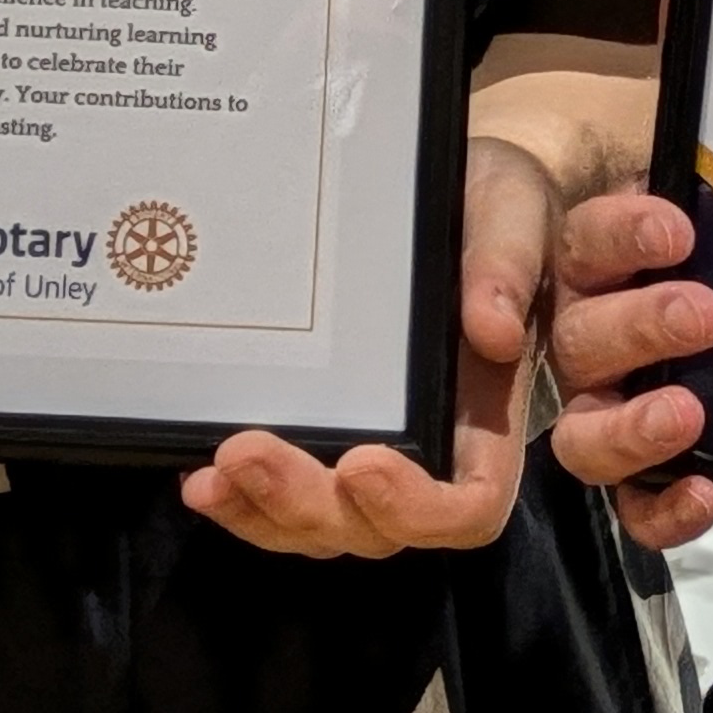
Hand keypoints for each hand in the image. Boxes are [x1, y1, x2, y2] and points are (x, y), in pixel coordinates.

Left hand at [176, 135, 712, 559]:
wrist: (454, 184)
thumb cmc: (494, 204)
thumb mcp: (513, 214)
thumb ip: (507, 266)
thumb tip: (492, 332)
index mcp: (485, 418)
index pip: (467, 507)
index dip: (416, 508)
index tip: (364, 462)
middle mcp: (427, 450)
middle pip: (373, 528)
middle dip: (306, 504)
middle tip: (246, 453)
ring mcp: (367, 446)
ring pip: (318, 523)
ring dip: (261, 513)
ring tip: (213, 475)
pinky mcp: (317, 427)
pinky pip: (280, 492)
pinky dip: (240, 496)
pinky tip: (199, 473)